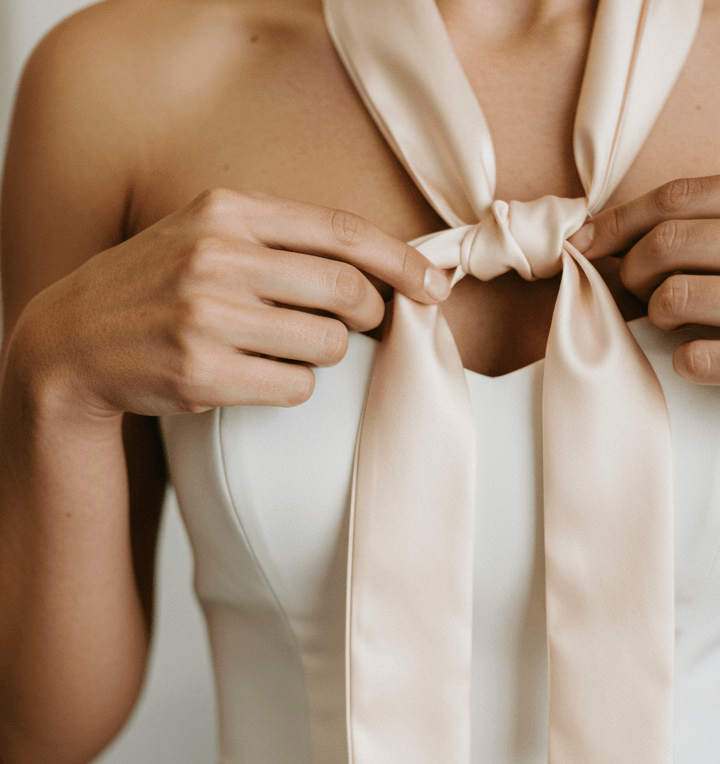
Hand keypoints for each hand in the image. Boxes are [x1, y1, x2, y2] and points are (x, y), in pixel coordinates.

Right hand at [14, 188, 450, 421]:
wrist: (76, 340)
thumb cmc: (158, 288)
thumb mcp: (208, 236)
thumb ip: (280, 241)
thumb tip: (380, 269)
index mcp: (228, 211)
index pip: (342, 232)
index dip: (401, 262)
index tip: (435, 287)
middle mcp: (219, 256)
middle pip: (348, 294)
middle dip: (368, 318)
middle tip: (355, 328)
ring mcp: (208, 316)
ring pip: (327, 345)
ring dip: (320, 356)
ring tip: (276, 350)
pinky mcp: (204, 372)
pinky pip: (297, 388)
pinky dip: (291, 388)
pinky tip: (252, 377)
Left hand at [569, 169, 719, 446]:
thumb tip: (647, 229)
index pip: (682, 196)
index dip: (620, 220)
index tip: (591, 242)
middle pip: (668, 244)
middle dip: (628, 270)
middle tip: (626, 291)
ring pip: (675, 300)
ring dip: (654, 318)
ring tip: (670, 325)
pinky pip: (699, 359)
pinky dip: (684, 362)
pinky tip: (700, 361)